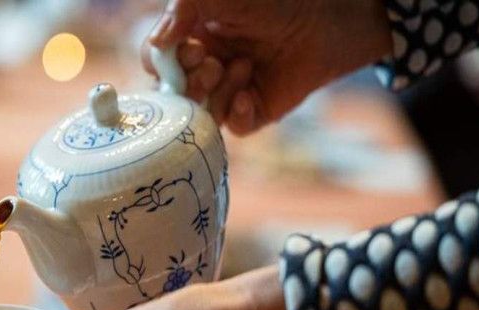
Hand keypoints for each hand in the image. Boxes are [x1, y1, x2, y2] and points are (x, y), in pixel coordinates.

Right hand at [142, 0, 391, 134]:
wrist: (322, 22)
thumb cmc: (271, 2)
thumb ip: (181, 10)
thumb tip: (156, 43)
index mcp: (190, 39)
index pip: (156, 62)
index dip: (164, 64)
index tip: (191, 49)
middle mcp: (205, 68)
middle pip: (173, 95)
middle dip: (190, 82)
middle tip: (213, 64)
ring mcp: (228, 92)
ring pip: (200, 114)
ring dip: (215, 94)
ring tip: (242, 67)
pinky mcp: (253, 112)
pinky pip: (232, 127)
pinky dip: (236, 114)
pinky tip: (248, 94)